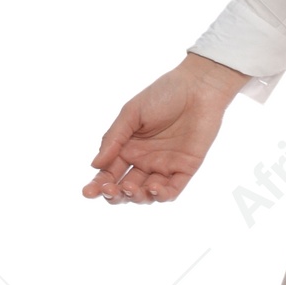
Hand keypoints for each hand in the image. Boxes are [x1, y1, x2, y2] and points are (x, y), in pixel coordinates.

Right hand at [83, 53, 250, 204]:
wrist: (198, 87)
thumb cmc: (163, 94)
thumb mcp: (131, 113)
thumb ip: (114, 138)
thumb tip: (95, 165)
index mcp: (128, 148)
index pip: (109, 173)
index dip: (98, 185)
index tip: (87, 192)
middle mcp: (144, 161)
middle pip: (125, 188)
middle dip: (114, 194)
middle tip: (108, 190)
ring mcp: (164, 167)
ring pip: (146, 194)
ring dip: (135, 197)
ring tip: (129, 188)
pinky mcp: (185, 169)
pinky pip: (172, 190)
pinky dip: (161, 195)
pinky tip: (152, 188)